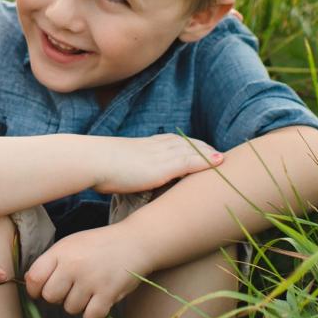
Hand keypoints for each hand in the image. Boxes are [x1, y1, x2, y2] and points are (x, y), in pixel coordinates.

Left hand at [24, 224, 150, 317]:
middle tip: (71, 289)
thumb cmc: (99, 245)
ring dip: (78, 304)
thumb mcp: (71, 244)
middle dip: (58, 297)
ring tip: (90, 289)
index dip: (34, 290)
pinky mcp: (107, 293)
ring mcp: (90, 280)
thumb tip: (29, 282)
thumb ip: (50, 261)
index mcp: (61, 251)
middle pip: (50, 297)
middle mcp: (73, 266)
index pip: (34, 278)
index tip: (42, 291)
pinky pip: (90, 317)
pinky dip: (93, 313)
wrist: (135, 242)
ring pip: (70, 308)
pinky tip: (99, 301)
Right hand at [92, 134, 221, 193]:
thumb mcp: (113, 165)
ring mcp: (161, 156)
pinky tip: (219, 163)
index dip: (188, 145)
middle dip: (203, 147)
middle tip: (218, 154)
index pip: (172, 141)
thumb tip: (117, 176)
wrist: (93, 161)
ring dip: (210, 153)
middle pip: (187, 143)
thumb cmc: (96, 165)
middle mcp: (156, 146)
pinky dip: (206, 161)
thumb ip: (122, 168)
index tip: (199, 148)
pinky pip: (191, 162)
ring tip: (224, 159)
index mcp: (145, 145)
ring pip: (193, 150)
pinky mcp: (164, 167)